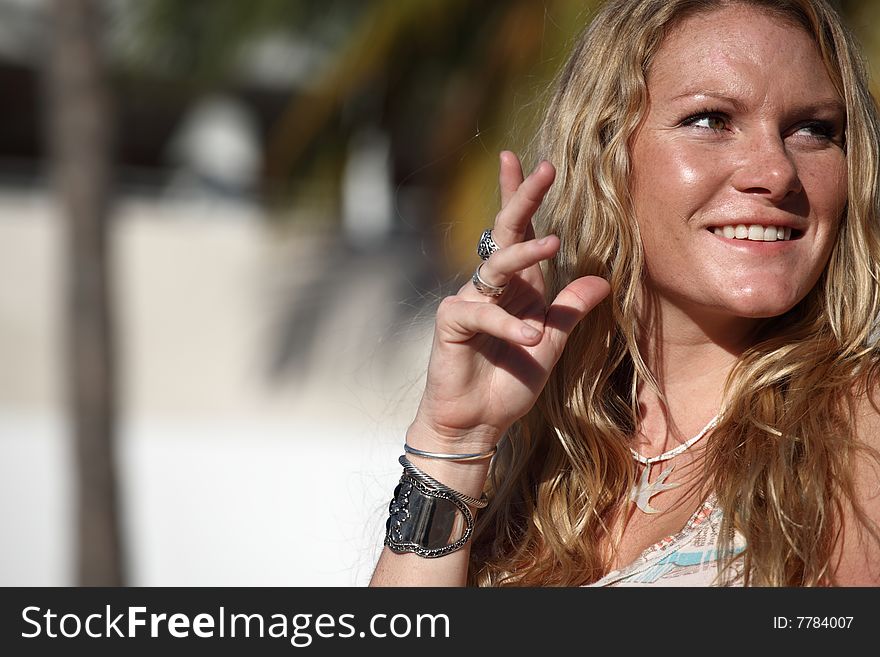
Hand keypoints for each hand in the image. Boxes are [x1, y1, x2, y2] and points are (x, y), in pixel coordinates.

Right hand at [409, 151, 609, 451]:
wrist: (478, 423)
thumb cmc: (510, 383)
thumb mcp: (551, 344)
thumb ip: (570, 311)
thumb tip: (601, 279)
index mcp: (517, 287)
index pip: (522, 235)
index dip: (526, 199)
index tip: (537, 164)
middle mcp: (491, 287)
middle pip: (505, 233)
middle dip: (523, 199)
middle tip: (544, 169)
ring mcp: (468, 301)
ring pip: (496, 265)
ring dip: (525, 253)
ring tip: (555, 243)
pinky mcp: (451, 322)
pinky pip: (481, 312)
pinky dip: (508, 324)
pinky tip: (528, 337)